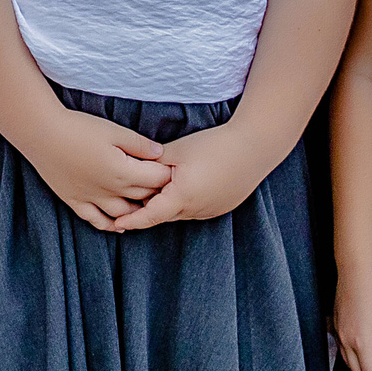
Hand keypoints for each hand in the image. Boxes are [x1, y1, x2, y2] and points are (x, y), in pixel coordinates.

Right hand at [17, 107, 171, 230]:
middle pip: (143, 197)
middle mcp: (110, 191)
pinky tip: (119, 225)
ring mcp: (91, 199)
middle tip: (163, 184)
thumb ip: (139, 144)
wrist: (42, 133)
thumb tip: (160, 153)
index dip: (167, 174)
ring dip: (137, 211)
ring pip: (123, 215)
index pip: (156, 179)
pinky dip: (110, 225)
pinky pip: (96, 220)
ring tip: (145, 203)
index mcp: (123, 172)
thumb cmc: (78, 128)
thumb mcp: (113, 130)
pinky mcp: (75, 201)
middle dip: (156, 191)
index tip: (172, 167)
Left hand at [108, 126, 269, 230]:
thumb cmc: (214, 146)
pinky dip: (184, 202)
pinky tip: (183, 186)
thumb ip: (152, 162)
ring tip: (156, 189)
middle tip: (128, 199)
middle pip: (164, 213)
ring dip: (168, 204)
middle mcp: (196, 209)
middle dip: (148, 208)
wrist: (254, 148)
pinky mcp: (222, 206)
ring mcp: (211, 210)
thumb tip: (132, 166)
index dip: (132, 220)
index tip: (117, 224)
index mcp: (182, 197)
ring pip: (181, 212)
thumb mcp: (177, 151)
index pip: (150, 216)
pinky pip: (196, 209)